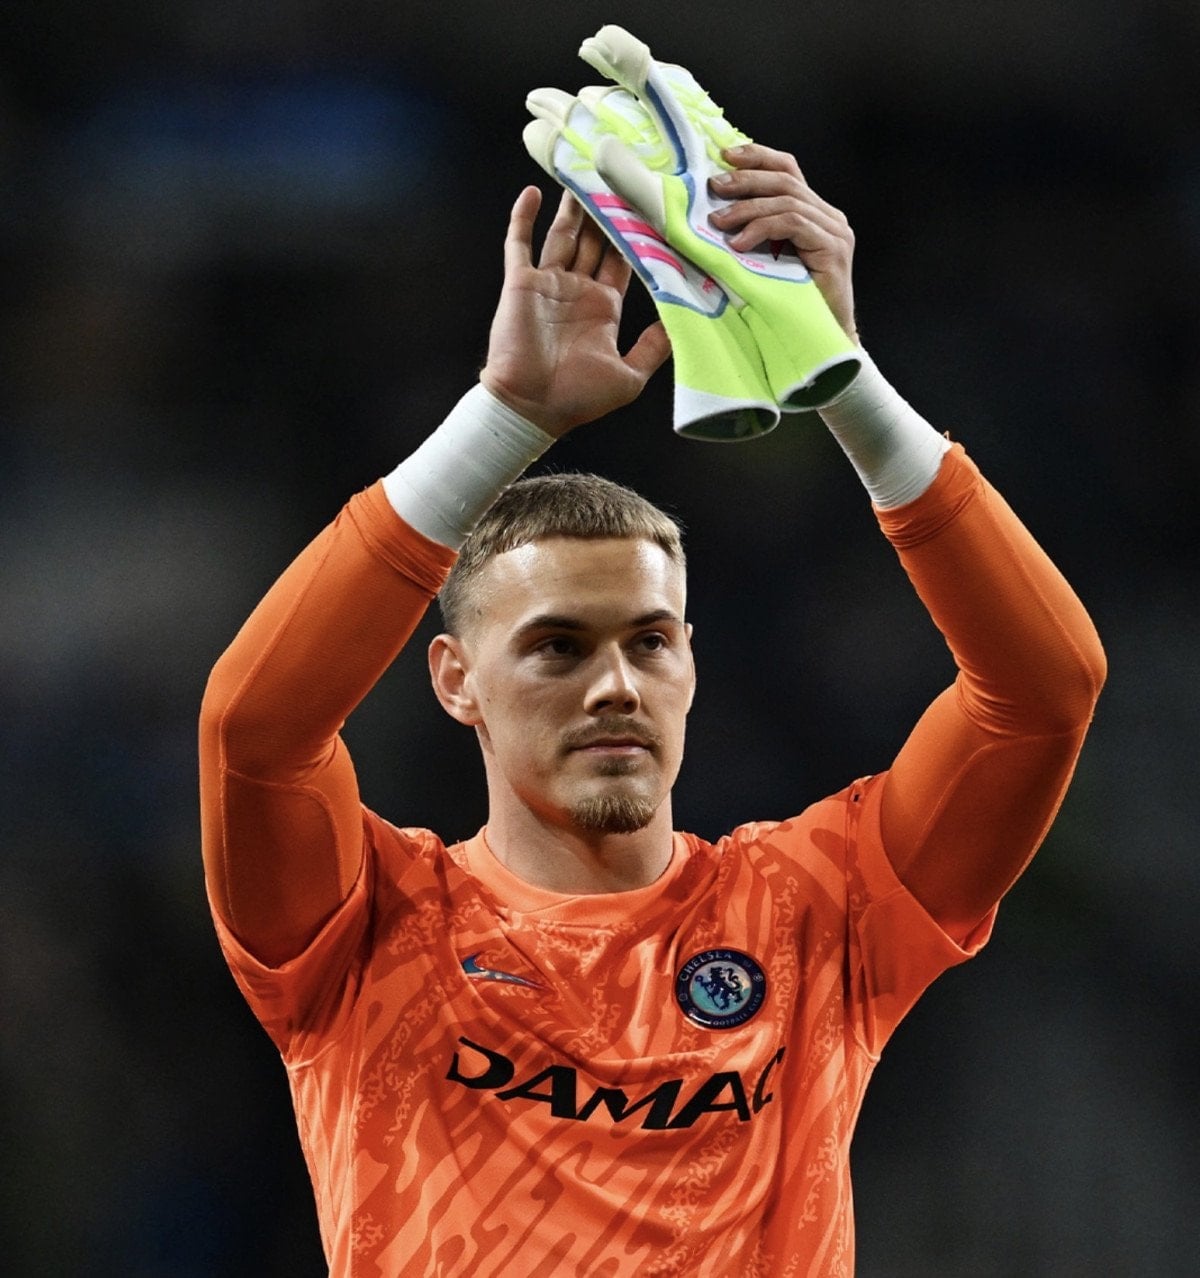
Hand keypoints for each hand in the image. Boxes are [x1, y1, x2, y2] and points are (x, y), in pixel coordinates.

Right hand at [480, 186, 671, 436]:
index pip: (624, 259)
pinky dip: (522, 218)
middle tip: (622, 175)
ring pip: (563, 234)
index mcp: (603, 307)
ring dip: (573, 205)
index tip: (649, 207)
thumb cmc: (577, 399)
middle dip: (608, 210)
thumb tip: (684, 322)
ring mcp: (548, 285)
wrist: (531, 409)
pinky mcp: (521, 284)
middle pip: (596, 240)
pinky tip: (532, 192)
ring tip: (585, 172)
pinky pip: (519, 244)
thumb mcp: (629, 376)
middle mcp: (577, 290)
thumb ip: (654, 347)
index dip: (635, 234)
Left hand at [707, 145, 857, 344]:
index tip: (725, 157)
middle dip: (746, 180)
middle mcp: (830, 217)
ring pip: (787, 201)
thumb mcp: (768, 260)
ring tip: (718, 222)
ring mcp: (835, 232)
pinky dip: (762, 229)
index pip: (789, 171)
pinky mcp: (833, 250)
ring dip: (747, 209)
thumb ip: (756, 234)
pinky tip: (739, 244)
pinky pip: (794, 225)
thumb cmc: (790, 305)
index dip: (758, 158)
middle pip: (786, 180)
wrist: (821, 340)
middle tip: (714, 187)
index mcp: (816, 214)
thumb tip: (715, 215)